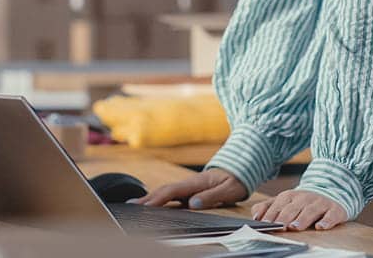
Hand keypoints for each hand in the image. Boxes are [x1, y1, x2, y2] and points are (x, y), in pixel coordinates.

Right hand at [131, 168, 246, 209]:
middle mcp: (189, 183)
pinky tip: (152, 205)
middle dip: (147, 199)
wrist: (241, 166)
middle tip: (131, 207)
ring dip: (150, 198)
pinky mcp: (191, 190)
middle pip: (164, 191)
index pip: (172, 191)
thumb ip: (211, 196)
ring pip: (166, 192)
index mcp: (196, 182)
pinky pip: (172, 195)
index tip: (145, 207)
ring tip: (134, 206)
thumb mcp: (229, 189)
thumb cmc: (236, 179)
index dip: (158, 199)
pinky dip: (159, 199)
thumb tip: (192, 204)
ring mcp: (189, 186)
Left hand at [250, 188, 347, 230]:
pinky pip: (331, 215)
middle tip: (279, 226)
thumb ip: (267, 207)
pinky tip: (321, 227)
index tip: (265, 224)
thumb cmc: (301, 202)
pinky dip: (327, 221)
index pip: (278, 206)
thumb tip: (255, 216)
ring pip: (310, 211)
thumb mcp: (283, 202)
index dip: (271, 215)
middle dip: (285, 217)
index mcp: (289, 196)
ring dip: (302, 219)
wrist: (329, 193)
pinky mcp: (334, 210)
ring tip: (295, 227)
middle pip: (293, 208)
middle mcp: (304, 198)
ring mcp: (320, 203)